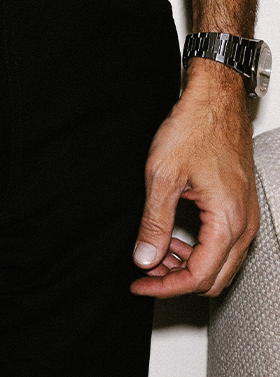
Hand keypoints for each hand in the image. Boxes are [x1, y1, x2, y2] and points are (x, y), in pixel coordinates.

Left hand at [130, 61, 258, 297]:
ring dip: (187, 266)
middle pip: (214, 279)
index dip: (165, 286)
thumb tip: (145, 258)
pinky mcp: (240, 207)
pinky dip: (198, 250)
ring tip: (154, 253)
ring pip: (220, 264)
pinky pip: (224, 245)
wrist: (216, 99)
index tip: (140, 284)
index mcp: (227, 221)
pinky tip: (174, 238)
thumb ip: (155, 222)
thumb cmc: (195, 127)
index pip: (199, 277)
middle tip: (145, 271)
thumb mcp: (162, 175)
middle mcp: (244, 225)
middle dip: (176, 280)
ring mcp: (246, 217)